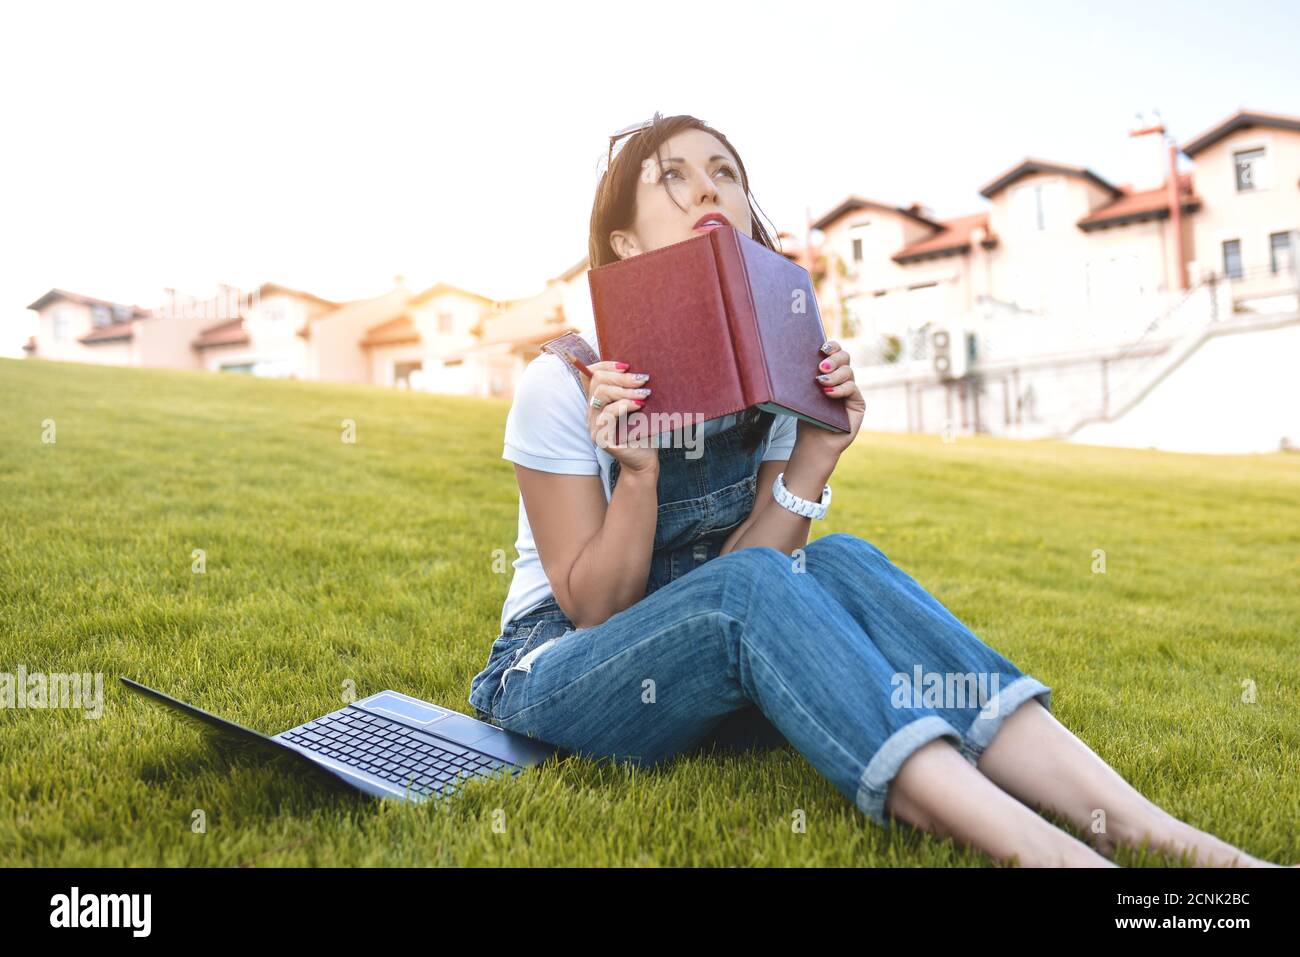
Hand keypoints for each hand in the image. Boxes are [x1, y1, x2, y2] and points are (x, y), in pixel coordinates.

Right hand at [576, 360, 658, 474]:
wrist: (645, 459)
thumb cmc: (643, 431)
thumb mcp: (638, 405)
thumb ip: (633, 390)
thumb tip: (641, 368)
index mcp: (599, 401)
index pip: (591, 374)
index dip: (607, 365)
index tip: (627, 366)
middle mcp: (592, 411)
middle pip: (597, 381)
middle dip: (622, 378)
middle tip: (643, 379)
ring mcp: (593, 425)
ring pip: (601, 394)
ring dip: (625, 390)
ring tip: (645, 393)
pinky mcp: (600, 437)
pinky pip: (607, 414)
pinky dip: (624, 406)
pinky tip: (640, 406)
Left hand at [797, 340, 863, 456]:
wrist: (813, 441)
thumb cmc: (805, 416)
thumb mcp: (800, 392)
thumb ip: (803, 375)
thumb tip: (795, 355)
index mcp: (828, 371)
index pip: (834, 351)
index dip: (832, 346)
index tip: (821, 347)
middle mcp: (842, 377)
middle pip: (845, 357)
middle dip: (834, 358)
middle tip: (821, 367)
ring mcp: (851, 389)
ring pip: (848, 372)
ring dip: (835, 375)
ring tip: (821, 382)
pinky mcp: (858, 403)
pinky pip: (852, 389)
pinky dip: (840, 390)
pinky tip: (828, 394)